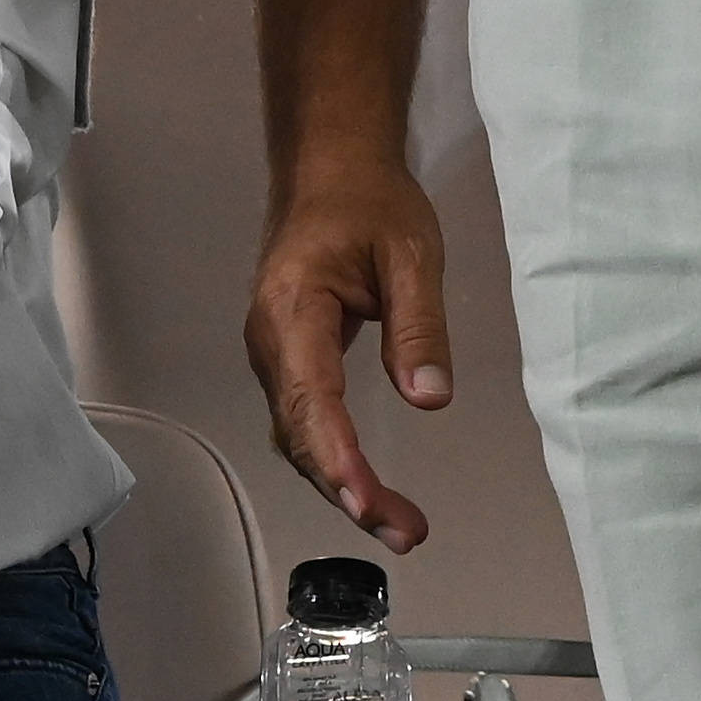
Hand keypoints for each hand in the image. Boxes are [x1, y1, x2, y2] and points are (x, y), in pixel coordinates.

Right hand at [244, 147, 453, 552]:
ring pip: (297, 434)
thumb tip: (430, 398)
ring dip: (340, 484)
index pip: (312, 398)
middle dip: (348, 490)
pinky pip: (301, 420)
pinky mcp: (286, 358)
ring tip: (399, 523)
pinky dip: (331, 459)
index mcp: (295, 309)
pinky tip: (365, 485)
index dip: (338, 459)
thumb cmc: (370, 203)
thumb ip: (418, 326)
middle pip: (301, 432)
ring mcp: (272, 352)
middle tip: (407, 532)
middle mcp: (270, 340)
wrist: (328, 169)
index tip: (369, 506)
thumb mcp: (412, 253)